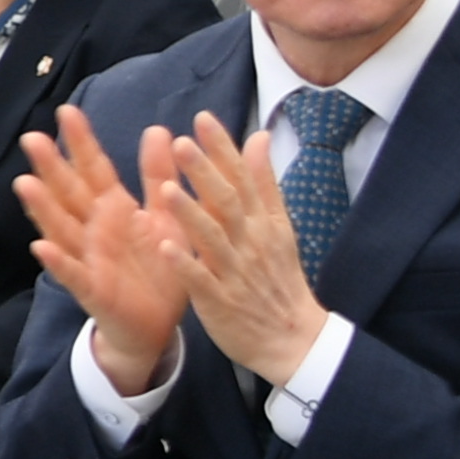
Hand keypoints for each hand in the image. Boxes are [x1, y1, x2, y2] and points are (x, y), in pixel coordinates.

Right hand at [15, 106, 189, 400]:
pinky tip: (40, 247)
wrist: (156, 326)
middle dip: (51, 167)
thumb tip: (157, 129)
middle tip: (33, 138)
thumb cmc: (156, 267)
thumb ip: (158, 176)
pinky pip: (73, 275)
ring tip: (25, 184)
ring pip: (62, 228)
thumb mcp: (164, 216)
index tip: (67, 111)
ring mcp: (88, 259)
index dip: (81, 142)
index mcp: (112, 209)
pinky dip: (57, 262)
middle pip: (69, 193)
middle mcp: (92, 229)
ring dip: (43, 209)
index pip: (93, 169)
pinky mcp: (92, 290)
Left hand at [156, 120, 333, 388]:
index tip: (202, 119)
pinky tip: (166, 247)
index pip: (243, 177)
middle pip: (228, 202)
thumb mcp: (279, 227)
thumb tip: (259, 136)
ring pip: (213, 239)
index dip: (222, 148)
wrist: (294, 339)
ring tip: (166, 190)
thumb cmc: (278, 278)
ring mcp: (235, 273)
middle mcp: (250, 242)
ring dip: (190, 214)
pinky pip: (202, 281)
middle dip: (204, 173)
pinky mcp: (220, 302)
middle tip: (179, 143)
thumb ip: (263, 182)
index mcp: (263, 222)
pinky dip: (186, 264)